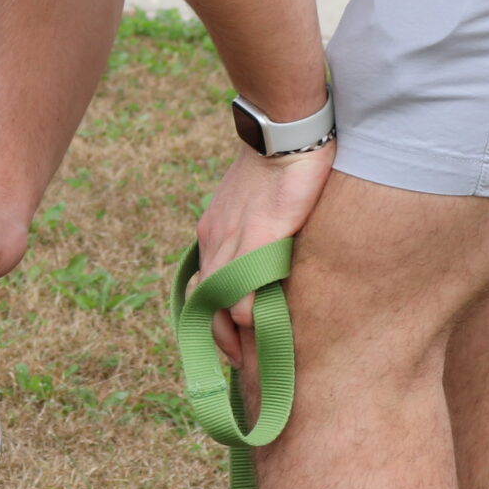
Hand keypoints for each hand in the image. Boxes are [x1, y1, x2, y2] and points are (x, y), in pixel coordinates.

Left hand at [196, 144, 332, 363]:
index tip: (230, 341)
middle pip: (205, 299)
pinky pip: (242, 286)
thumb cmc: (279, 161)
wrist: (283, 127)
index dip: (214, 317)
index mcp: (214, 231)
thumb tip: (268, 260)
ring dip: (229, 331)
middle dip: (216, 336)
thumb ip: (256, 232)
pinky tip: (258, 325)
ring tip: (244, 356)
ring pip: (219, 298)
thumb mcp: (257, 201)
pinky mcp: (259, 235)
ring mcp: (233, 238)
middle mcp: (215, 238)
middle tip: (234, 361)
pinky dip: (246, 311)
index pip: (205, 285)